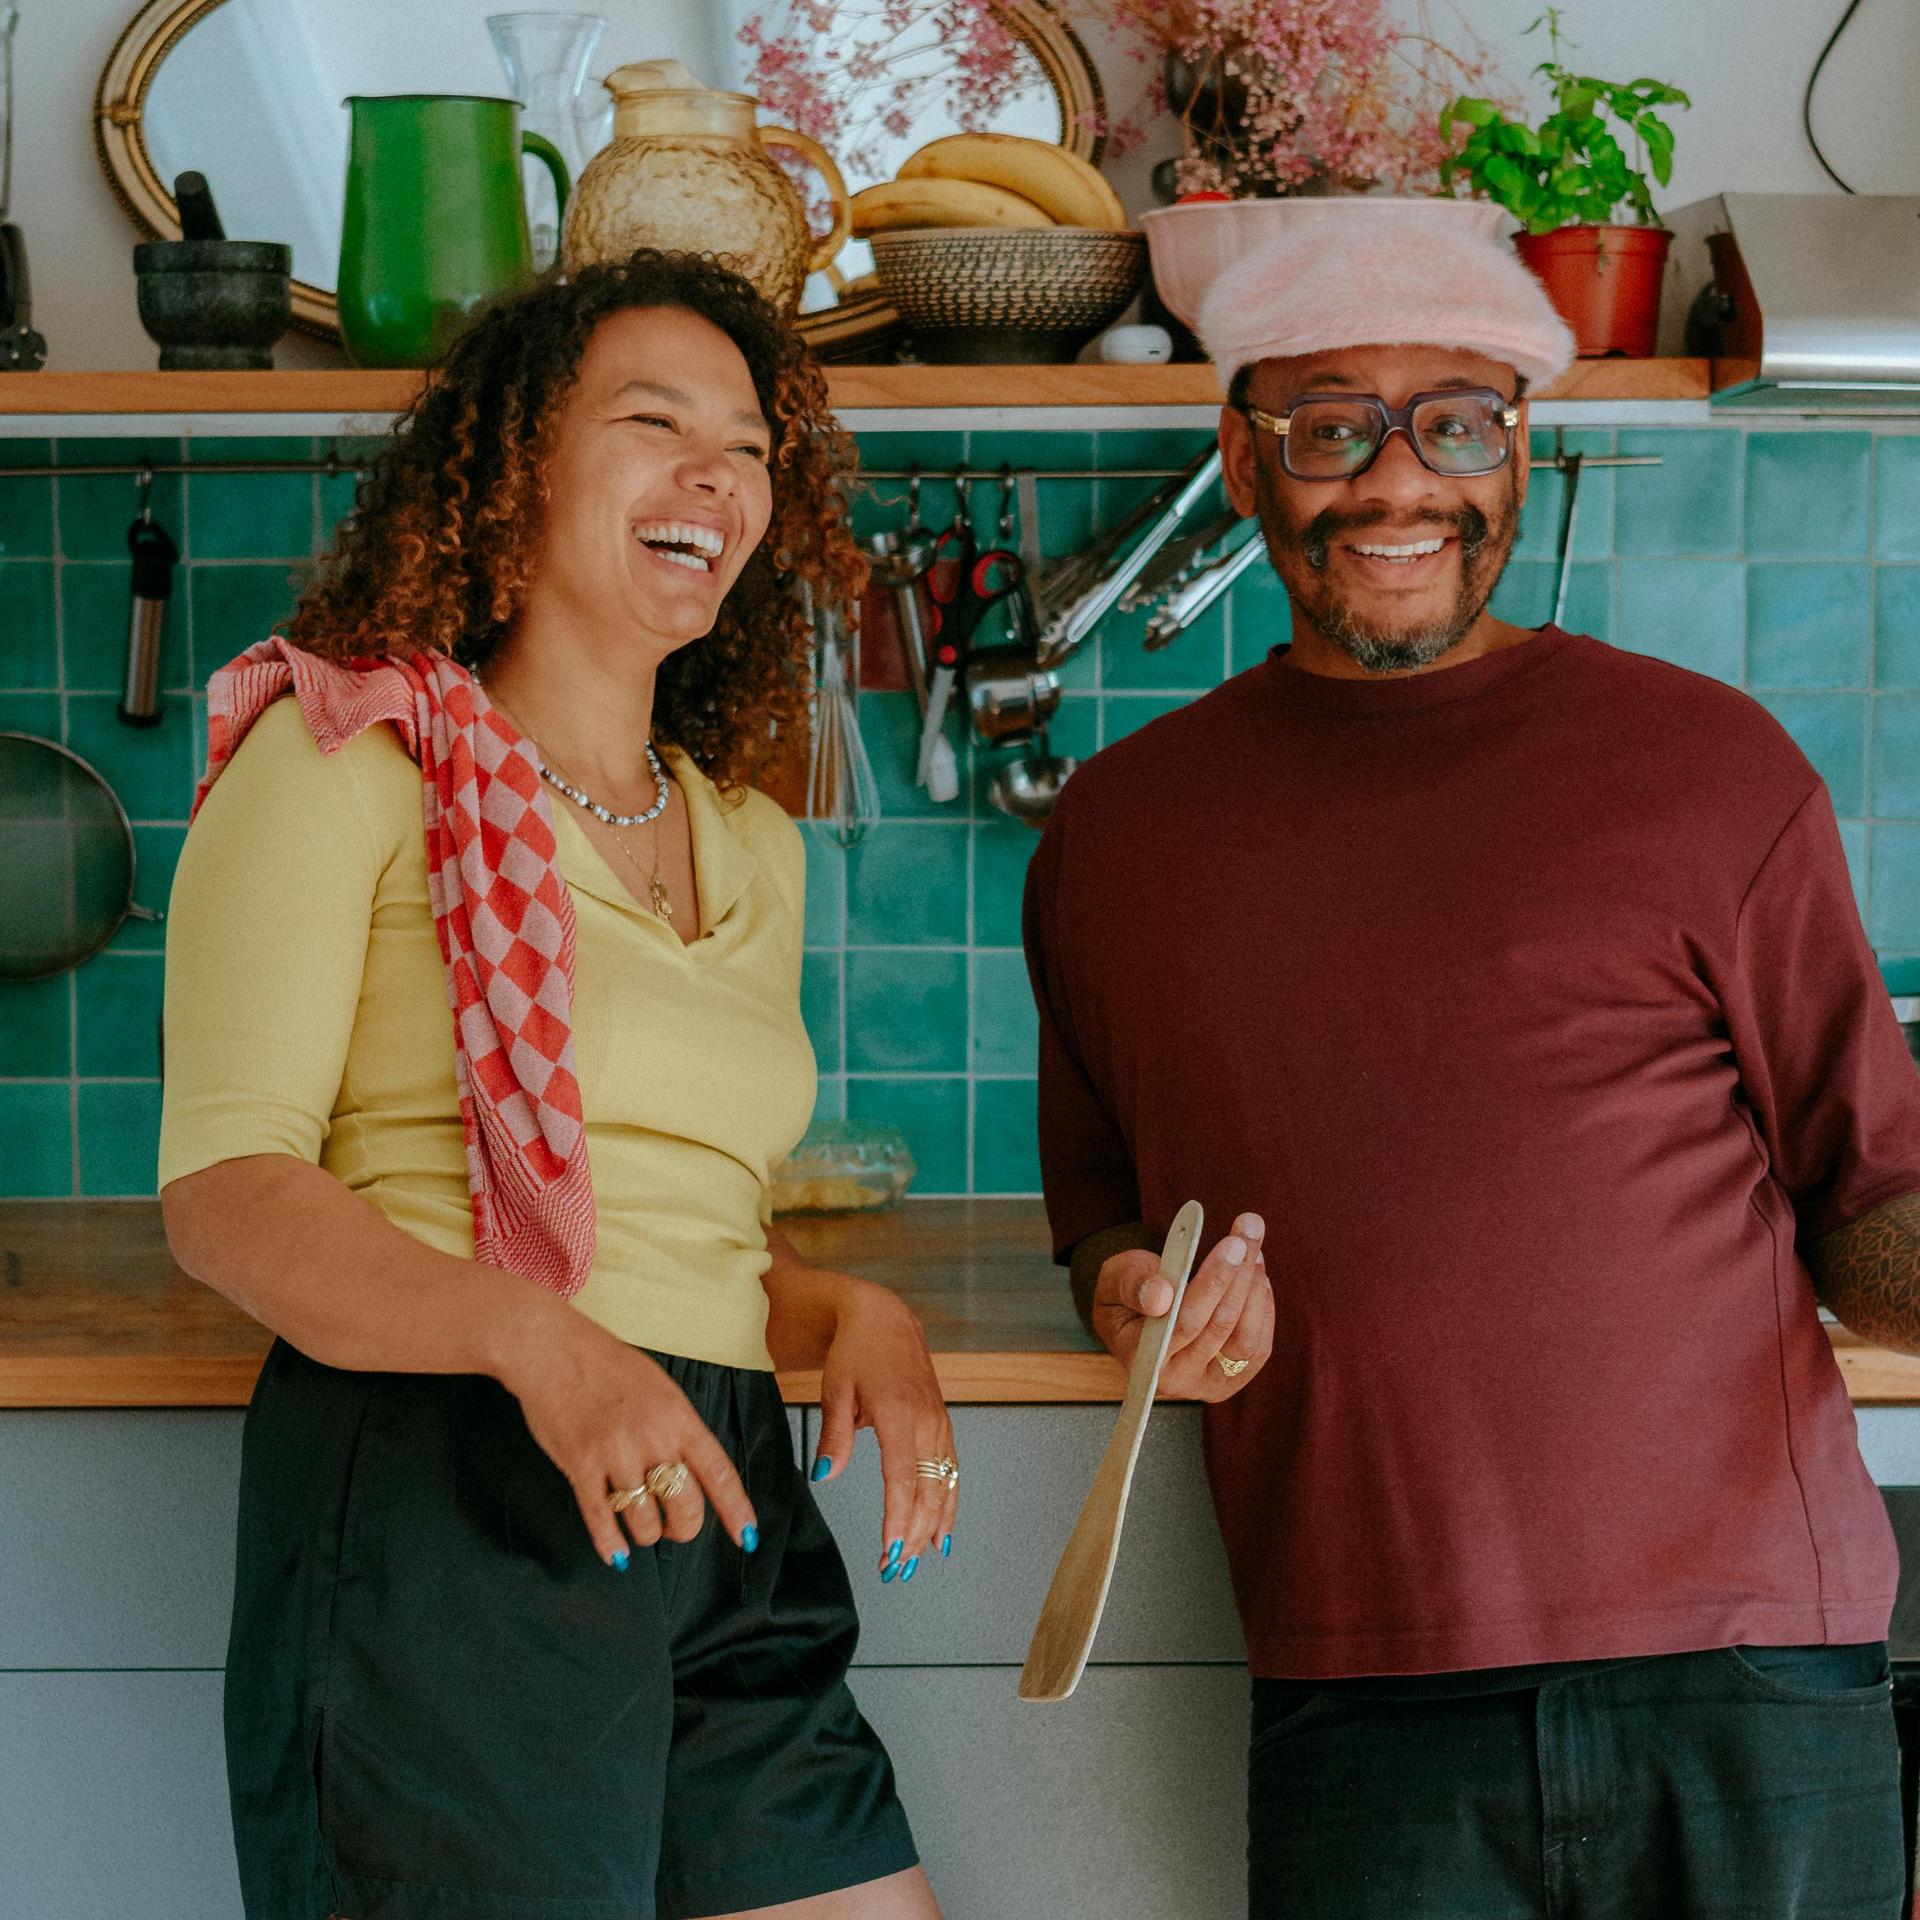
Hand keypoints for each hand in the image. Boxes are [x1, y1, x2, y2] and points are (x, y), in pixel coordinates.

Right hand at [499, 1304, 757, 1569]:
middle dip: (685, 1528)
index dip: (735, 1509)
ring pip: (644, 1521)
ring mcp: (615, 1454)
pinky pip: (600, 1519)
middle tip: (677, 1528)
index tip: (746, 1536)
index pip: (718, 1472)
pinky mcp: (580, 1467)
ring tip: (643, 1528)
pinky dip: (610, 1543)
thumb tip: (693, 1471)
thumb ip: (678, 1429)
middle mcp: (653, 1438)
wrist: (554, 1351)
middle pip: (684, 1505)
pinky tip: (616, 1554)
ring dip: (647, 1534)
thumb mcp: (660, 1388)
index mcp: (678, 1417)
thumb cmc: (609, 1366)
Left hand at [811, 1277, 956, 1584]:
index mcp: (899, 1413)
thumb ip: (835, 1434)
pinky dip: (950, 1502)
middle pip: (928, 1490)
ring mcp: (939, 1422)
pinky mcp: (942, 1423)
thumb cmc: (855, 1350)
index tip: (891, 1552)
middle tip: (898, 1569)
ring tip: (920, 1559)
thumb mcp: (835, 1387)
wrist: (884, 1317)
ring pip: (944, 1484)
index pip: (902, 1479)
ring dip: (934, 1525)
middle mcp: (926, 1421)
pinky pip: (952, 1470)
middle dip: (915, 1534)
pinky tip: (943, 1529)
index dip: (899, 1520)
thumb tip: (825, 1473)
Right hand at [1091, 1211, 1273, 1401]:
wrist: (1137, 1325)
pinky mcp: (1233, 1379)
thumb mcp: (1115, 1280)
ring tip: (1252, 1244)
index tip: (1232, 1244)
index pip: (1185, 1322)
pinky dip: (1262, 1306)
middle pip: (1219, 1325)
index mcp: (1144, 1359)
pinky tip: (1256, 1273)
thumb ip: (1132, 1285)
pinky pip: (1259, 1346)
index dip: (1212, 1283)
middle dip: (1240, 1272)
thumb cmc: (1126, 1296)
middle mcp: (1177, 1381)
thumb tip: (1161, 1295)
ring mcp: (1208, 1384)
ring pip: (1246, 1337)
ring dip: (1254, 1286)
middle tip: (1251, 1227)